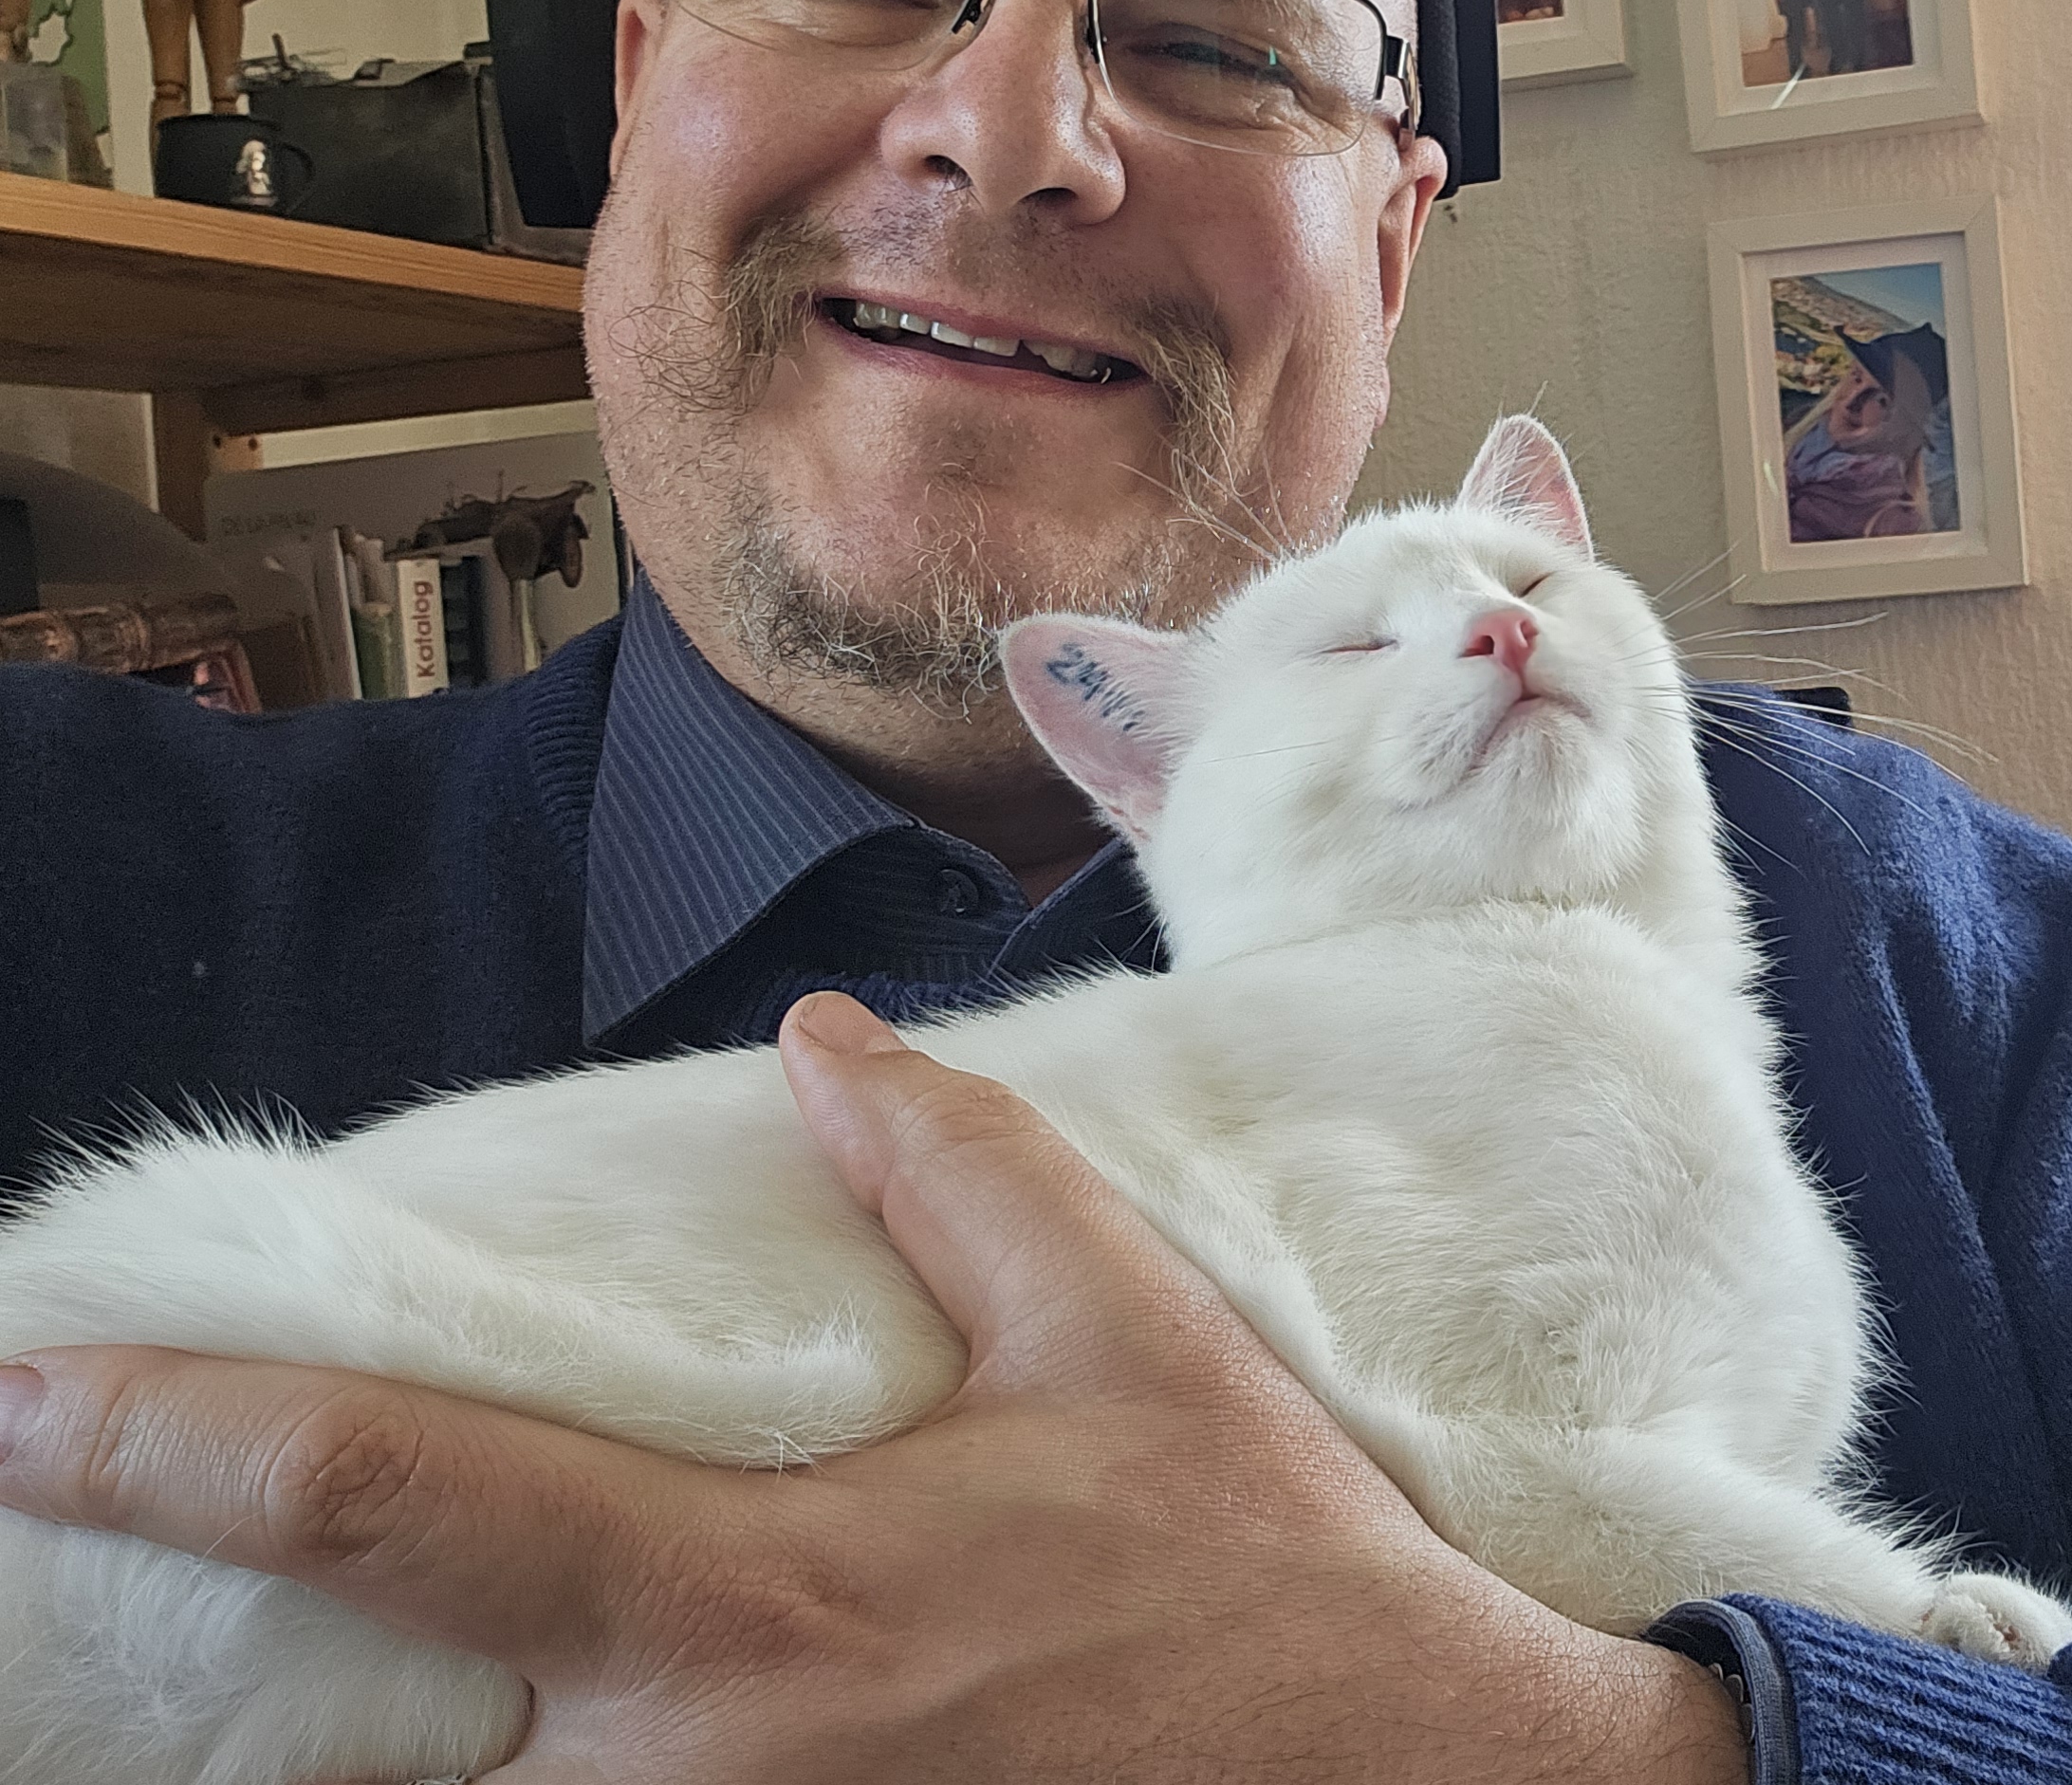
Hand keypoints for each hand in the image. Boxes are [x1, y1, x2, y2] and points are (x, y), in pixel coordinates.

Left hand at [0, 997, 1746, 1783]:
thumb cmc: (1262, 1581)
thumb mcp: (1131, 1344)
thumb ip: (962, 1178)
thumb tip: (818, 1046)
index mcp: (755, 1611)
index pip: (408, 1507)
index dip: (190, 1446)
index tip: (33, 1401)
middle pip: (335, 1780)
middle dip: (196, 1715)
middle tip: (83, 1587)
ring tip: (245, 1717)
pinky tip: (454, 1759)